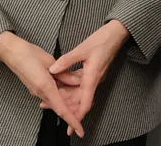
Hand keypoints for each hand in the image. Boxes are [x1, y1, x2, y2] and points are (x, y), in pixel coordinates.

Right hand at [0, 32, 84, 138]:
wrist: (12, 53)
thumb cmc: (30, 54)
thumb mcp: (50, 62)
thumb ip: (64, 74)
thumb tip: (77, 82)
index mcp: (45, 88)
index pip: (61, 109)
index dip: (72, 120)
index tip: (80, 131)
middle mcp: (41, 93)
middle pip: (60, 107)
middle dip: (73, 110)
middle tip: (87, 106)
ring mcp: (38, 92)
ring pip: (57, 101)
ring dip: (68, 100)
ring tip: (80, 94)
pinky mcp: (37, 88)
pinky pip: (52, 95)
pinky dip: (61, 93)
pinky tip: (69, 87)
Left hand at [48, 20, 129, 134]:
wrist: (116, 33)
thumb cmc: (102, 40)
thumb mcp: (82, 49)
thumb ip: (66, 60)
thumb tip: (52, 69)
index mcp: (92, 78)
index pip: (85, 103)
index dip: (77, 116)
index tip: (70, 127)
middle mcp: (93, 80)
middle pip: (79, 99)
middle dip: (64, 105)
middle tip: (45, 106)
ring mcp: (93, 76)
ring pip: (78, 92)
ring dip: (65, 95)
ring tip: (48, 97)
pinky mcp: (92, 71)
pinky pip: (80, 84)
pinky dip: (70, 86)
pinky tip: (60, 85)